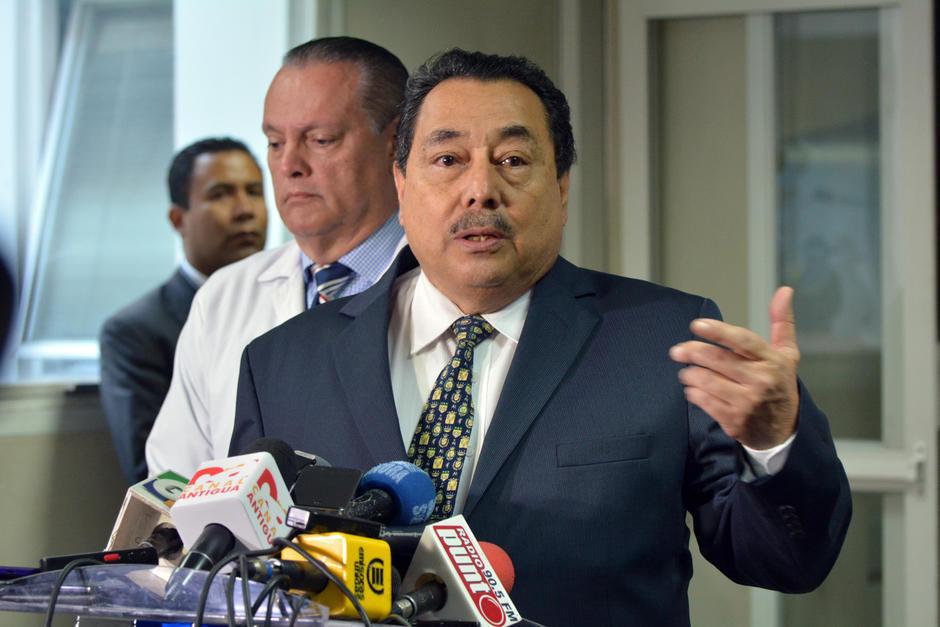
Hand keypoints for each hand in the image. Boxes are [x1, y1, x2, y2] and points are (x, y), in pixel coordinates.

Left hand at [669, 286, 799, 449]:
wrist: (784, 430)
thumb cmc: (780, 384)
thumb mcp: (787, 354)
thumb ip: (782, 322)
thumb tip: (784, 290)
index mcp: (772, 361)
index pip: (743, 341)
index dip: (718, 331)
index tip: (697, 325)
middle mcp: (760, 380)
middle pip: (719, 360)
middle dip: (693, 352)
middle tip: (677, 350)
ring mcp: (746, 402)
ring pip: (707, 381)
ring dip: (690, 374)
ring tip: (686, 370)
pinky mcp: (734, 420)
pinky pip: (704, 401)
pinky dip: (693, 393)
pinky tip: (691, 388)